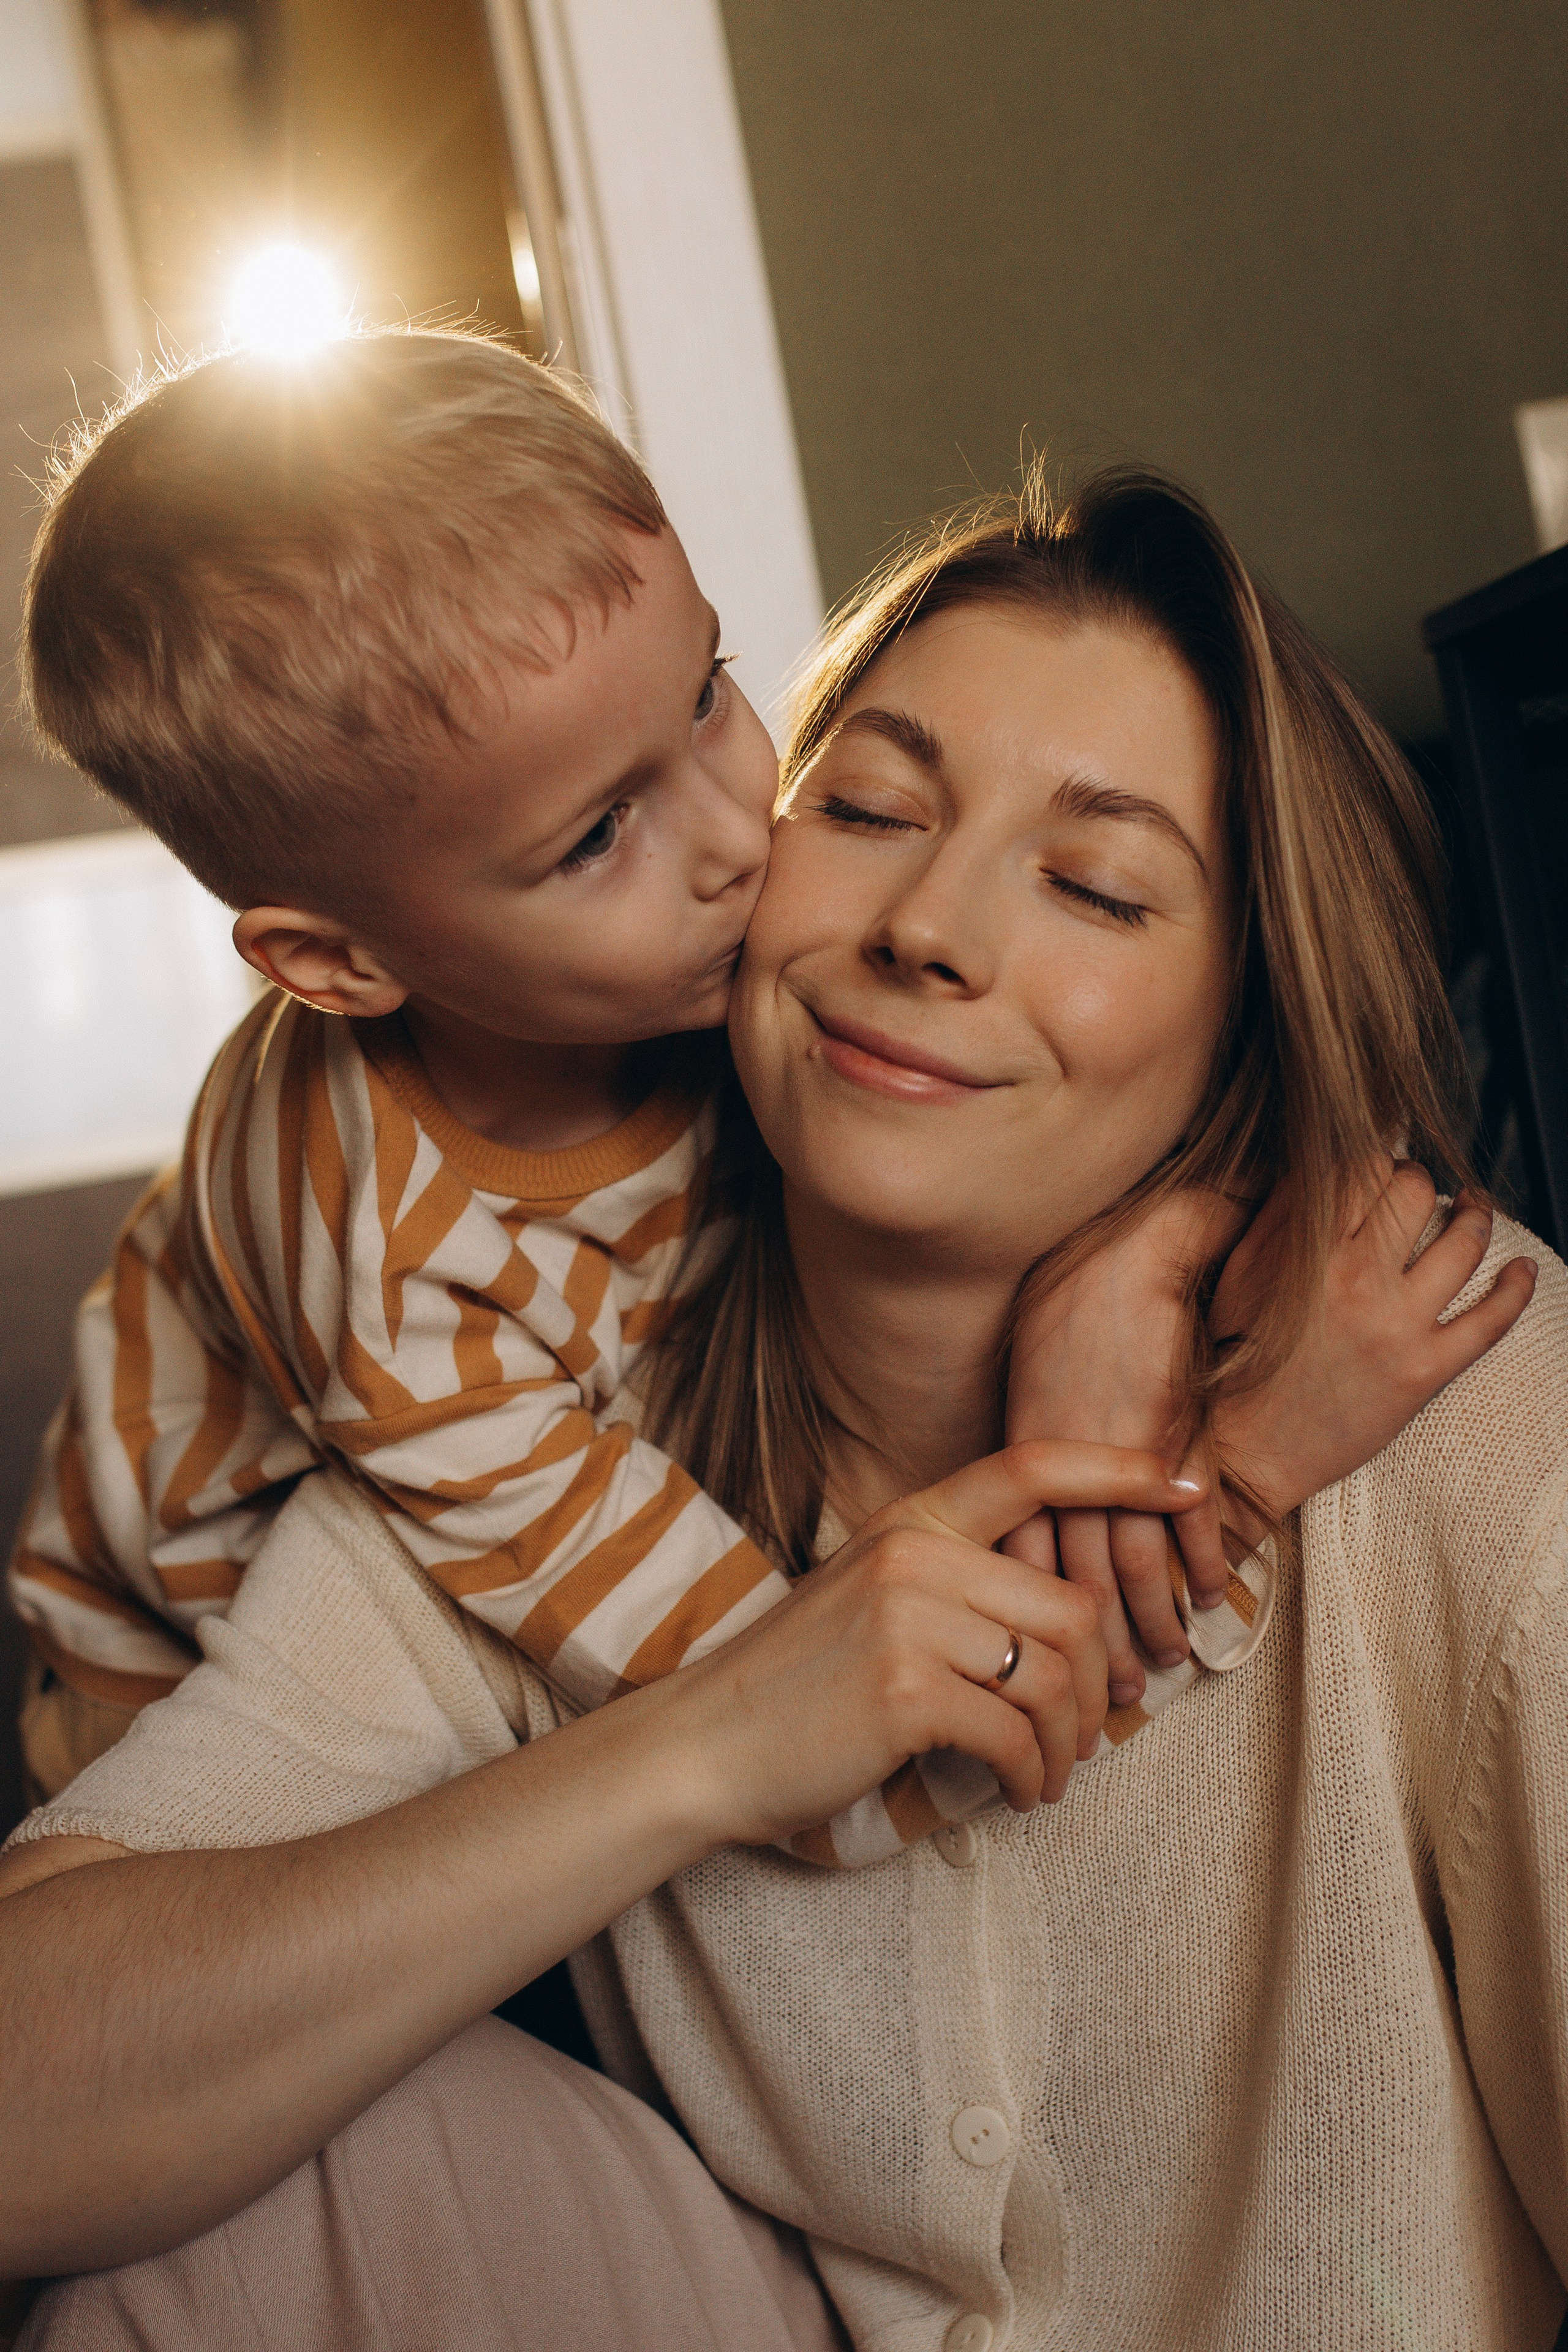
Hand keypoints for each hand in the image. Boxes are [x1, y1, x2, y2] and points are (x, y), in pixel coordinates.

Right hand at [678, 1441, 1206, 1850]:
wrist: (708, 1742)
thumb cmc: (801, 1683)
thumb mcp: (874, 1598)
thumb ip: (957, 1586)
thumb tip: (1072, 1625)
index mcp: (911, 1520)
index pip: (1031, 1468)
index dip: (1119, 1470)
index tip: (1186, 1484)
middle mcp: (913, 1554)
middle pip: (1071, 1607)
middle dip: (1102, 1685)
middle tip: (1094, 1735)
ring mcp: (907, 1618)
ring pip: (1054, 1676)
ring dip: (1072, 1742)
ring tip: (1053, 1774)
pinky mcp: (905, 1690)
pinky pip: (1016, 1734)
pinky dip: (1034, 1775)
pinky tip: (1020, 1793)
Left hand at [1003, 1191, 1241, 1707]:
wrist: (1126, 1253)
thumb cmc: (1073, 1303)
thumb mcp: (1035, 1379)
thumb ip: (1040, 1443)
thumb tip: (1039, 1497)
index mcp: (1026, 1456)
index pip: (1026, 1556)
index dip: (1038, 1612)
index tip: (1045, 1652)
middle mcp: (1070, 1468)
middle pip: (1076, 1580)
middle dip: (1094, 1642)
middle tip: (1109, 1694)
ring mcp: (1125, 1459)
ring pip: (1135, 1565)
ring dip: (1153, 1617)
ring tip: (1167, 1658)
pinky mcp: (1179, 1442)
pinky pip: (1194, 1521)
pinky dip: (1208, 1563)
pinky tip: (1216, 1596)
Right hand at [1213, 1161, 1535, 1518]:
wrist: (1245, 1448)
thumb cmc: (1236, 1358)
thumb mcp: (1239, 1275)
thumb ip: (1277, 1217)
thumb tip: (1317, 1166)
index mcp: (1308, 1250)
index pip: (1360, 1166)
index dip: (1374, 1154)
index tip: (1377, 1161)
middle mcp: (1357, 1280)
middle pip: (1414, 1192)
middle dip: (1419, 1179)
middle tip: (1415, 1187)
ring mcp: (1397, 1326)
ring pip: (1463, 1244)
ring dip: (1476, 1215)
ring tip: (1473, 1209)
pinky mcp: (1425, 1371)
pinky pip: (1491, 1321)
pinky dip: (1516, 1289)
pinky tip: (1522, 1270)